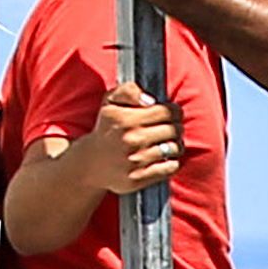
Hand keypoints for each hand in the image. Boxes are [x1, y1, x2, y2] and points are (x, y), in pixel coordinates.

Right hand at [68, 80, 174, 200]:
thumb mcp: (110, 102)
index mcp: (127, 119)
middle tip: (171, 129)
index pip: (168, 112)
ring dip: (176, 145)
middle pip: (174, 130)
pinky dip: (172, 163)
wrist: (90, 163)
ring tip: (168, 144)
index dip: (175, 111)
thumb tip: (151, 100)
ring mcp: (136, 161)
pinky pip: (170, 168)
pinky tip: (163, 159)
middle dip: (177, 127)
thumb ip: (129, 90)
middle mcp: (132, 140)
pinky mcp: (138, 178)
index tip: (171, 114)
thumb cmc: (106, 128)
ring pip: (174, 149)